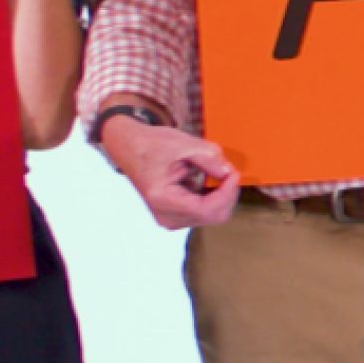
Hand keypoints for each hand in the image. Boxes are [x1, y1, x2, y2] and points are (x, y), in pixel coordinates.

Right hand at [99, 112, 240, 227]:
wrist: (129, 147)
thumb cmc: (150, 144)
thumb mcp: (183, 144)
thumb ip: (210, 159)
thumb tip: (229, 172)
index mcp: (162, 199)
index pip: (208, 209)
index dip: (228, 192)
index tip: (234, 173)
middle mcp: (165, 215)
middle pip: (213, 216)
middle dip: (227, 193)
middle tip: (229, 170)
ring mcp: (170, 218)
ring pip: (212, 215)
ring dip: (221, 194)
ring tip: (215, 171)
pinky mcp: (176, 215)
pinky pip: (205, 211)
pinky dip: (214, 196)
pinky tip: (209, 178)